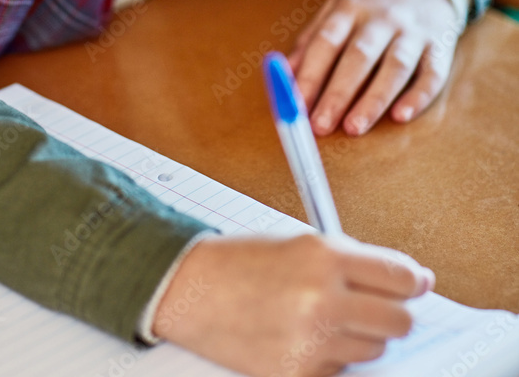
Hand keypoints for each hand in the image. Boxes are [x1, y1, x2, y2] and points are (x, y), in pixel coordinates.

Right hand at [153, 232, 434, 376]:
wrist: (190, 289)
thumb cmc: (241, 261)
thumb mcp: (301, 244)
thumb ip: (351, 260)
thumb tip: (405, 279)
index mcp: (324, 257)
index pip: (400, 276)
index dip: (415, 281)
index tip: (418, 283)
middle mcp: (322, 299)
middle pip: (399, 321)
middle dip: (394, 312)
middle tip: (378, 305)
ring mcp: (310, 341)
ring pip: (373, 349)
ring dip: (361, 335)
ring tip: (328, 318)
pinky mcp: (297, 374)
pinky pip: (340, 372)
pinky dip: (331, 358)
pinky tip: (305, 337)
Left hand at [288, 0, 461, 135]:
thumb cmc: (369, 2)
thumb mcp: (336, 8)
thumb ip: (311, 41)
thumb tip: (284, 77)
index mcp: (350, 7)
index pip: (326, 42)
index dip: (310, 74)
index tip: (295, 105)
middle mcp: (382, 18)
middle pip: (359, 56)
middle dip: (338, 93)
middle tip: (320, 126)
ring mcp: (413, 32)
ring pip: (395, 66)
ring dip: (374, 99)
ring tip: (354, 128)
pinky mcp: (440, 46)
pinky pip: (432, 74)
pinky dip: (418, 96)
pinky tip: (401, 116)